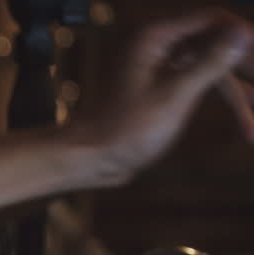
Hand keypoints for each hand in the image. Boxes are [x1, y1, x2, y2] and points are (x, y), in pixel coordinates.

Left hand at [67, 8, 253, 184]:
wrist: (92, 159)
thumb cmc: (127, 130)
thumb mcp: (175, 96)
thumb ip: (210, 63)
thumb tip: (243, 33)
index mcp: (156, 38)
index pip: (213, 19)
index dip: (244, 36)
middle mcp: (158, 46)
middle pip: (217, 43)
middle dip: (245, 66)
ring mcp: (161, 67)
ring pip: (213, 68)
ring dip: (239, 91)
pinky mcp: (163, 87)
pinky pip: (201, 85)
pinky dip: (222, 102)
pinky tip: (247, 124)